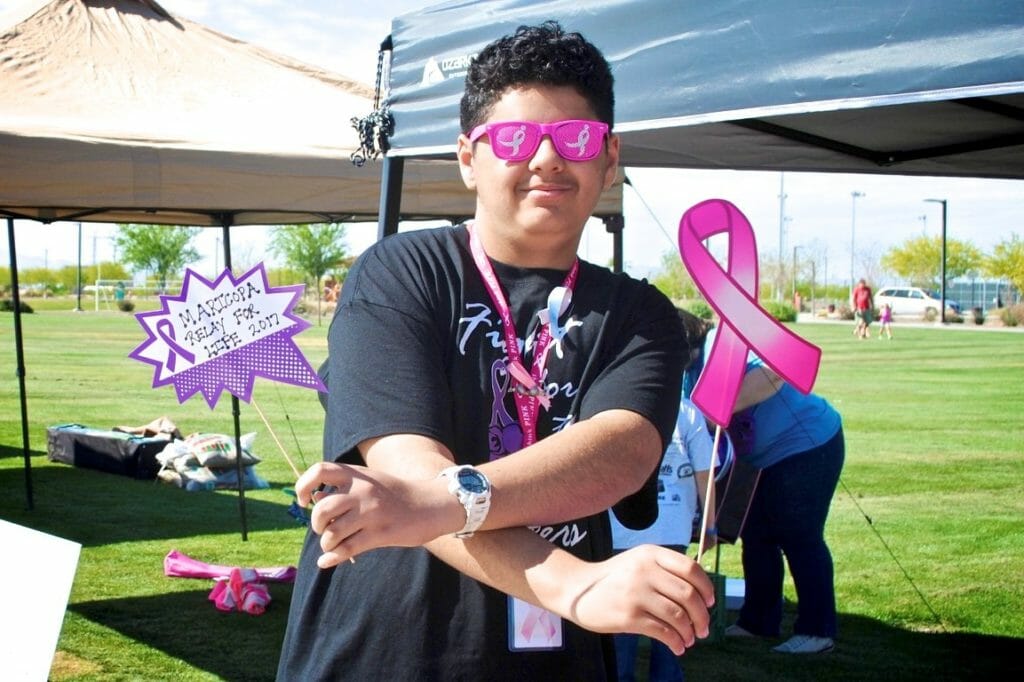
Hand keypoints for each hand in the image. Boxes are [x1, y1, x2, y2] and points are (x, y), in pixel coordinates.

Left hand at [295, 461, 460, 567]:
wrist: (430, 503)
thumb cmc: (395, 494)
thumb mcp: (370, 481)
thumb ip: (343, 487)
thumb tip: (314, 497)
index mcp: (357, 475)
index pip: (320, 471)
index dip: (304, 486)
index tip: (304, 501)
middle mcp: (363, 491)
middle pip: (322, 509)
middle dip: (316, 525)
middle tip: (325, 529)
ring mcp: (372, 513)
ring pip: (332, 533)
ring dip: (327, 543)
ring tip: (333, 544)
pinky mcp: (381, 533)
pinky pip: (347, 549)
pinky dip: (332, 558)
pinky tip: (327, 561)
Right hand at [563, 544, 714, 654]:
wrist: (577, 589)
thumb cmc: (613, 578)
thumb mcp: (638, 562)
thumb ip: (665, 570)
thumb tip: (700, 594)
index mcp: (650, 554)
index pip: (690, 568)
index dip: (705, 587)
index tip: (710, 602)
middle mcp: (644, 571)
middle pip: (688, 595)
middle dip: (702, 616)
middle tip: (703, 628)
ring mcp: (636, 593)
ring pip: (678, 615)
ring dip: (689, 632)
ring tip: (689, 639)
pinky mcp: (629, 616)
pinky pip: (663, 632)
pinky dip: (675, 642)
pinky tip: (677, 647)